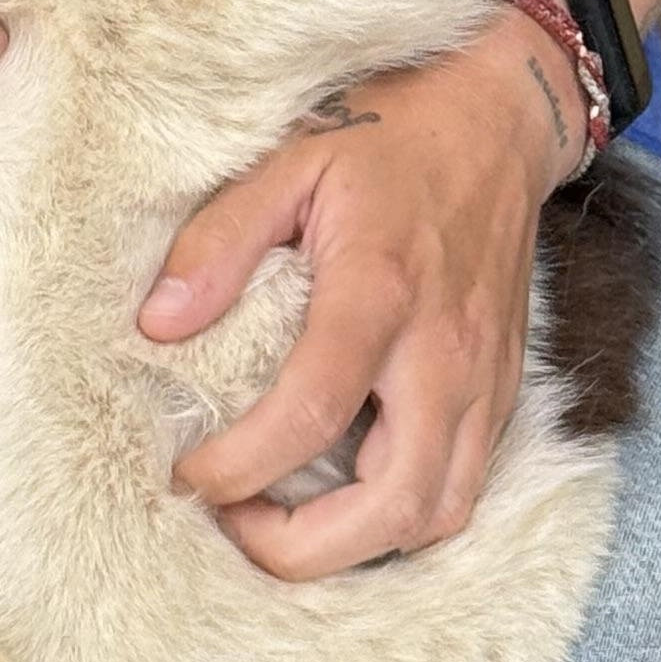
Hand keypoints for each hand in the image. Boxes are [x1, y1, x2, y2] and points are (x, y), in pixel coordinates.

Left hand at [142, 8, 585, 578]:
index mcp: (381, 291)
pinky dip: (402, 516)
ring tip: (283, 517)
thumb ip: (221, 241)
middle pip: (393, 504)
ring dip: (359, 544)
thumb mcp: (289, 160)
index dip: (239, 466)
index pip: (311, 413)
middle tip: (233, 521)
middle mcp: (446, 351)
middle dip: (305, 547)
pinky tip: (344, 494)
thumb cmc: (388, 131)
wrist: (498, 114)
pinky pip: (463, 488)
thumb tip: (157, 325)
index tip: (188, 473)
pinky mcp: (504, 390)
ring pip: (438, 515)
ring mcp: (486, 379)